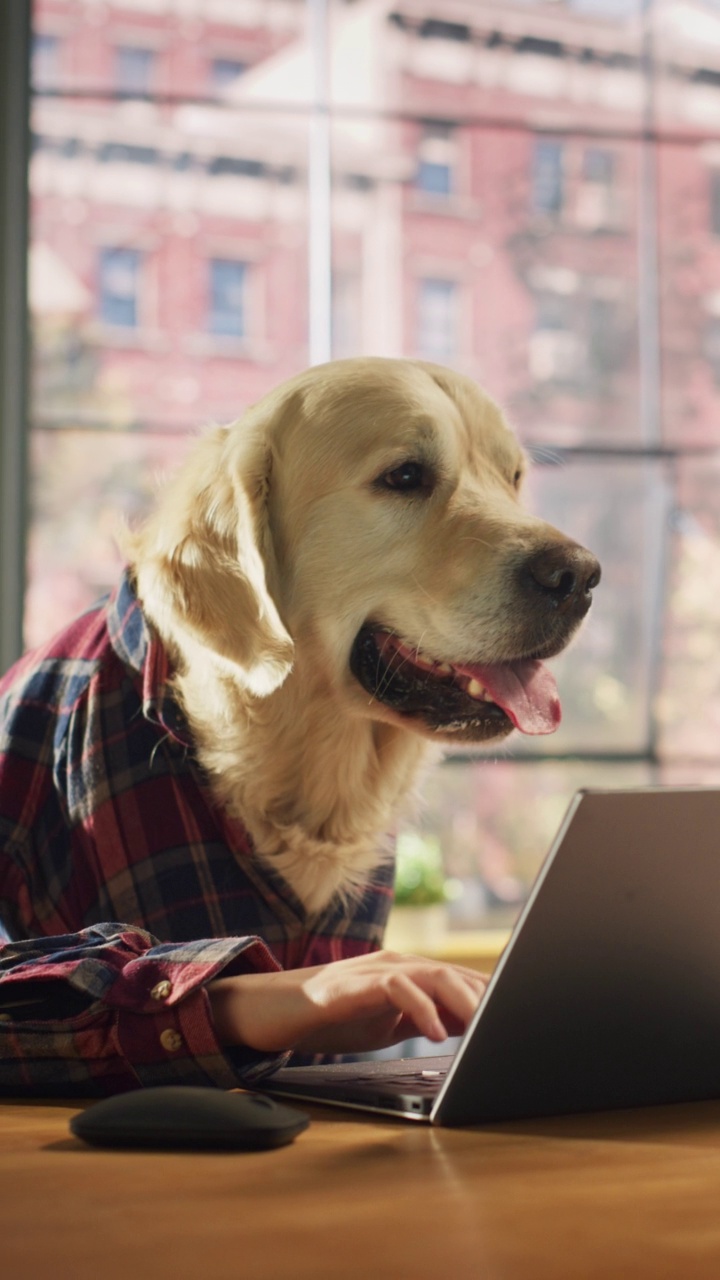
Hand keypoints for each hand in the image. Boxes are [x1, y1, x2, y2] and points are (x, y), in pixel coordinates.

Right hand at [208, 951, 487, 1055]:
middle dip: (486, 998)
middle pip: (453, 973)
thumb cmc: (332, 1015)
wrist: (275, 1009)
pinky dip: (420, 1008)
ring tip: (484, 1027)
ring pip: (431, 974)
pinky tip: (436, 1031)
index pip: (458, 980)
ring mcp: (375, 971)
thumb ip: (423, 1018)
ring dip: (462, 999)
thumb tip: (465, 1026)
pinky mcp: (354, 985)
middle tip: (511, 1026)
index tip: (515, 1021)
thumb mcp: (387, 1022)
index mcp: (408, 974)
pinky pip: (396, 988)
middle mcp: (397, 965)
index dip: (489, 999)